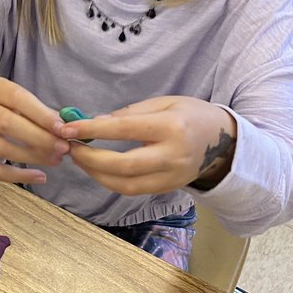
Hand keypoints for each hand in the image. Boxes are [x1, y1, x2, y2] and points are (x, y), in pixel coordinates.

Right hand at [0, 77, 69, 184]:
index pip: (17, 98)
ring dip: (32, 157)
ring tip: (55, 160)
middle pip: (7, 124)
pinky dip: (18, 176)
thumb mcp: (13, 100)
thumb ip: (37, 111)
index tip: (62, 129)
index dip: (41, 114)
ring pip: (0, 149)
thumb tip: (65, 127)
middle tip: (62, 148)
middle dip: (39, 138)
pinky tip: (40, 176)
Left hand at [58, 97, 236, 195]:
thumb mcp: (165, 102)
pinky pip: (133, 190)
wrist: (225, 141)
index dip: (92, 130)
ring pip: (125, 184)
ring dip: (96, 174)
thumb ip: (130, 113)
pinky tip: (98, 169)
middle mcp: (172, 155)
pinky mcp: (168, 189)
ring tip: (80, 159)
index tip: (67, 128)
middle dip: (90, 159)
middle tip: (70, 147)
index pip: (123, 129)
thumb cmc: (192, 115)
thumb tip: (96, 122)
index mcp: (171, 127)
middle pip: (123, 165)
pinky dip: (110, 181)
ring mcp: (172, 177)